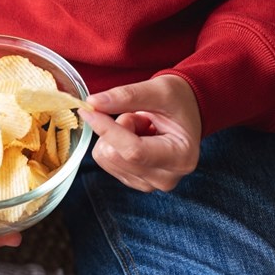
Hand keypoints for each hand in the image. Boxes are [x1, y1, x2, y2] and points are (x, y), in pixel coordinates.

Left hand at [77, 75, 201, 192]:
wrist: (186, 113)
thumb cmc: (178, 101)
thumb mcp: (159, 90)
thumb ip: (127, 96)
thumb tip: (93, 102)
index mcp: (180, 157)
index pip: (133, 150)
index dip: (107, 130)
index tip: (88, 111)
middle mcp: (166, 178)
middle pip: (114, 156)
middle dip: (117, 128)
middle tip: (138, 117)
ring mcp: (149, 183)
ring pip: (105, 158)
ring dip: (115, 135)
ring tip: (141, 127)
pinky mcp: (133, 181)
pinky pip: (105, 161)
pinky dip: (113, 144)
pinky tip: (136, 137)